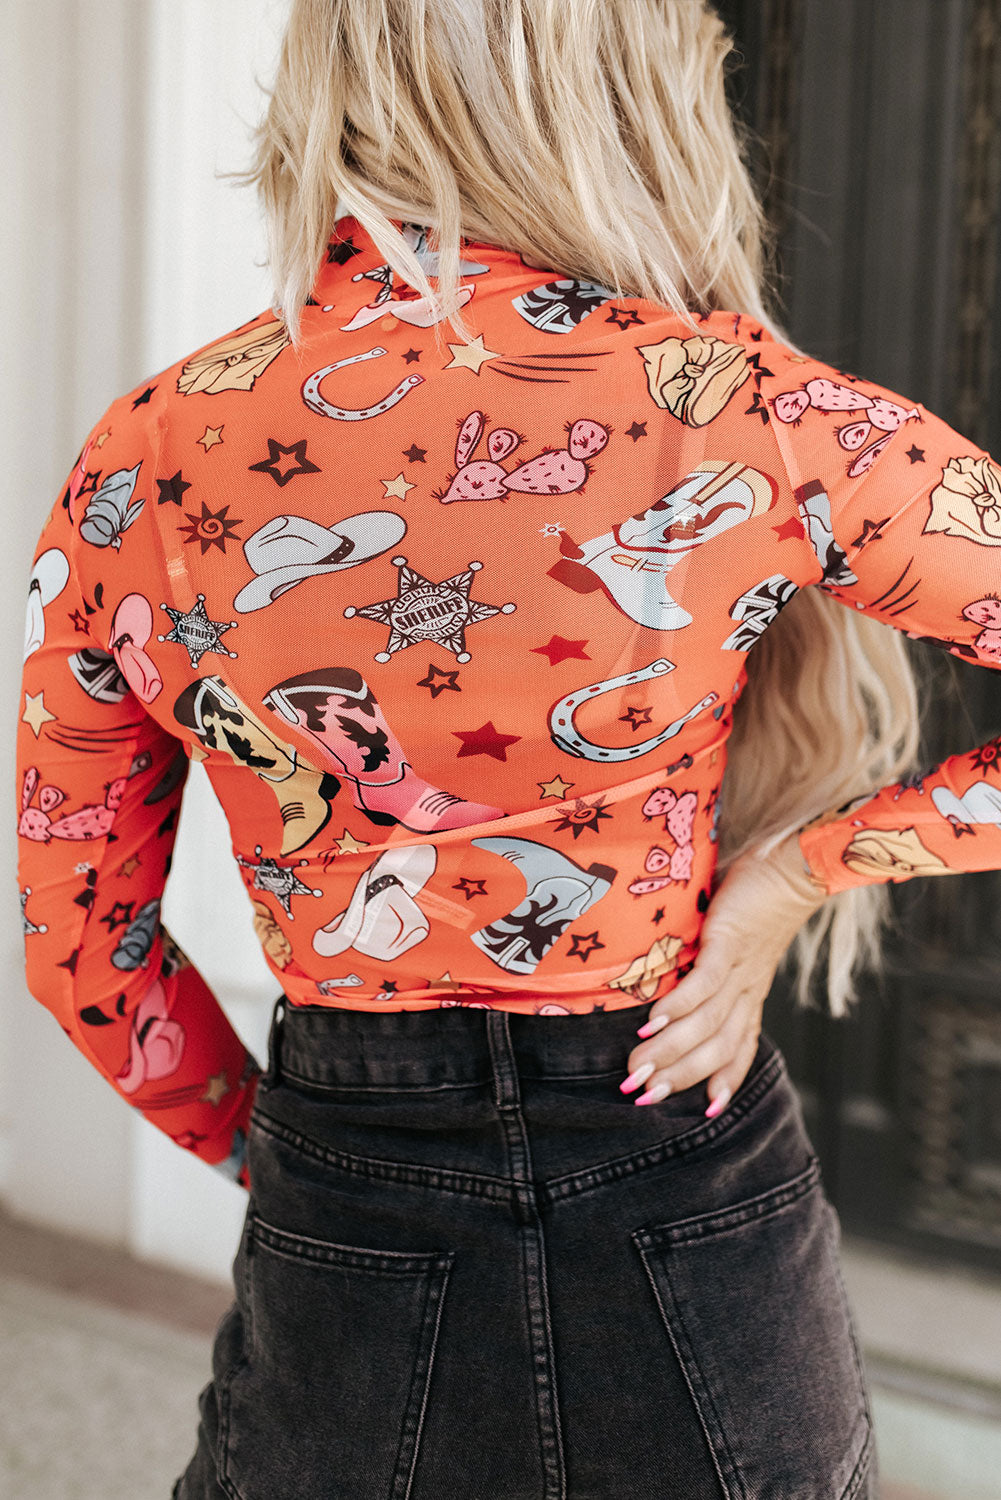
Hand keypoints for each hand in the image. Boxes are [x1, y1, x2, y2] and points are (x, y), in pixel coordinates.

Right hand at [620, 830, 828, 1114]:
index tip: (705, 1115)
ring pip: (707, 1024)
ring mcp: (740, 968)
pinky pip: (704, 983)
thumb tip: (681, 983)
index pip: (740, 1050)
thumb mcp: (738, 943)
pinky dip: (679, 1006)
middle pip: (716, 1048)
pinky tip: (653, 1022)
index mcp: (750, 994)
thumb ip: (714, 965)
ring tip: (636, 1067)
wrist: (797, 865)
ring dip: (670, 1050)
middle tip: (640, 1094)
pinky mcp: (729, 941)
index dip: (724, 1083)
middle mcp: (747, 990)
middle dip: (678, 1076)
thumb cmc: (760, 898)